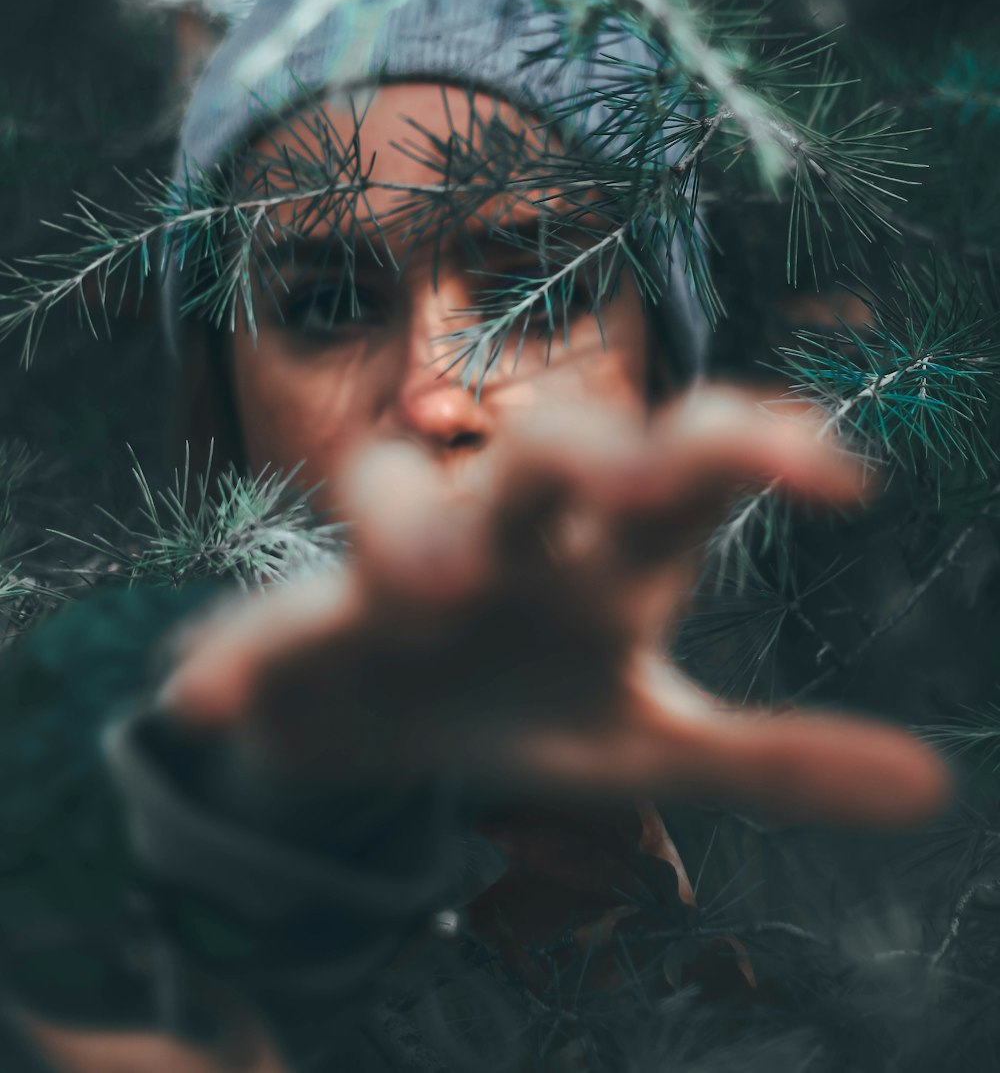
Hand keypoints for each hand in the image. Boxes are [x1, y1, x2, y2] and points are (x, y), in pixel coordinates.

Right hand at [163, 387, 948, 826]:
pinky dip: (237, 658)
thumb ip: (776, 760)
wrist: (390, 737)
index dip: (761, 448)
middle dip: (585, 449)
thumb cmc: (528, 709)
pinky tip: (212, 699)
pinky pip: (262, 628)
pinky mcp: (301, 628)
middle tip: (638, 486)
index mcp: (602, 556)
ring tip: (425, 597)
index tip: (846, 483)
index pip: (687, 466)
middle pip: (544, 448)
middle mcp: (506, 536)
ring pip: (391, 497)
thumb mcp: (650, 749)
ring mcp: (396, 571)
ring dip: (408, 530)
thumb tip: (934, 781)